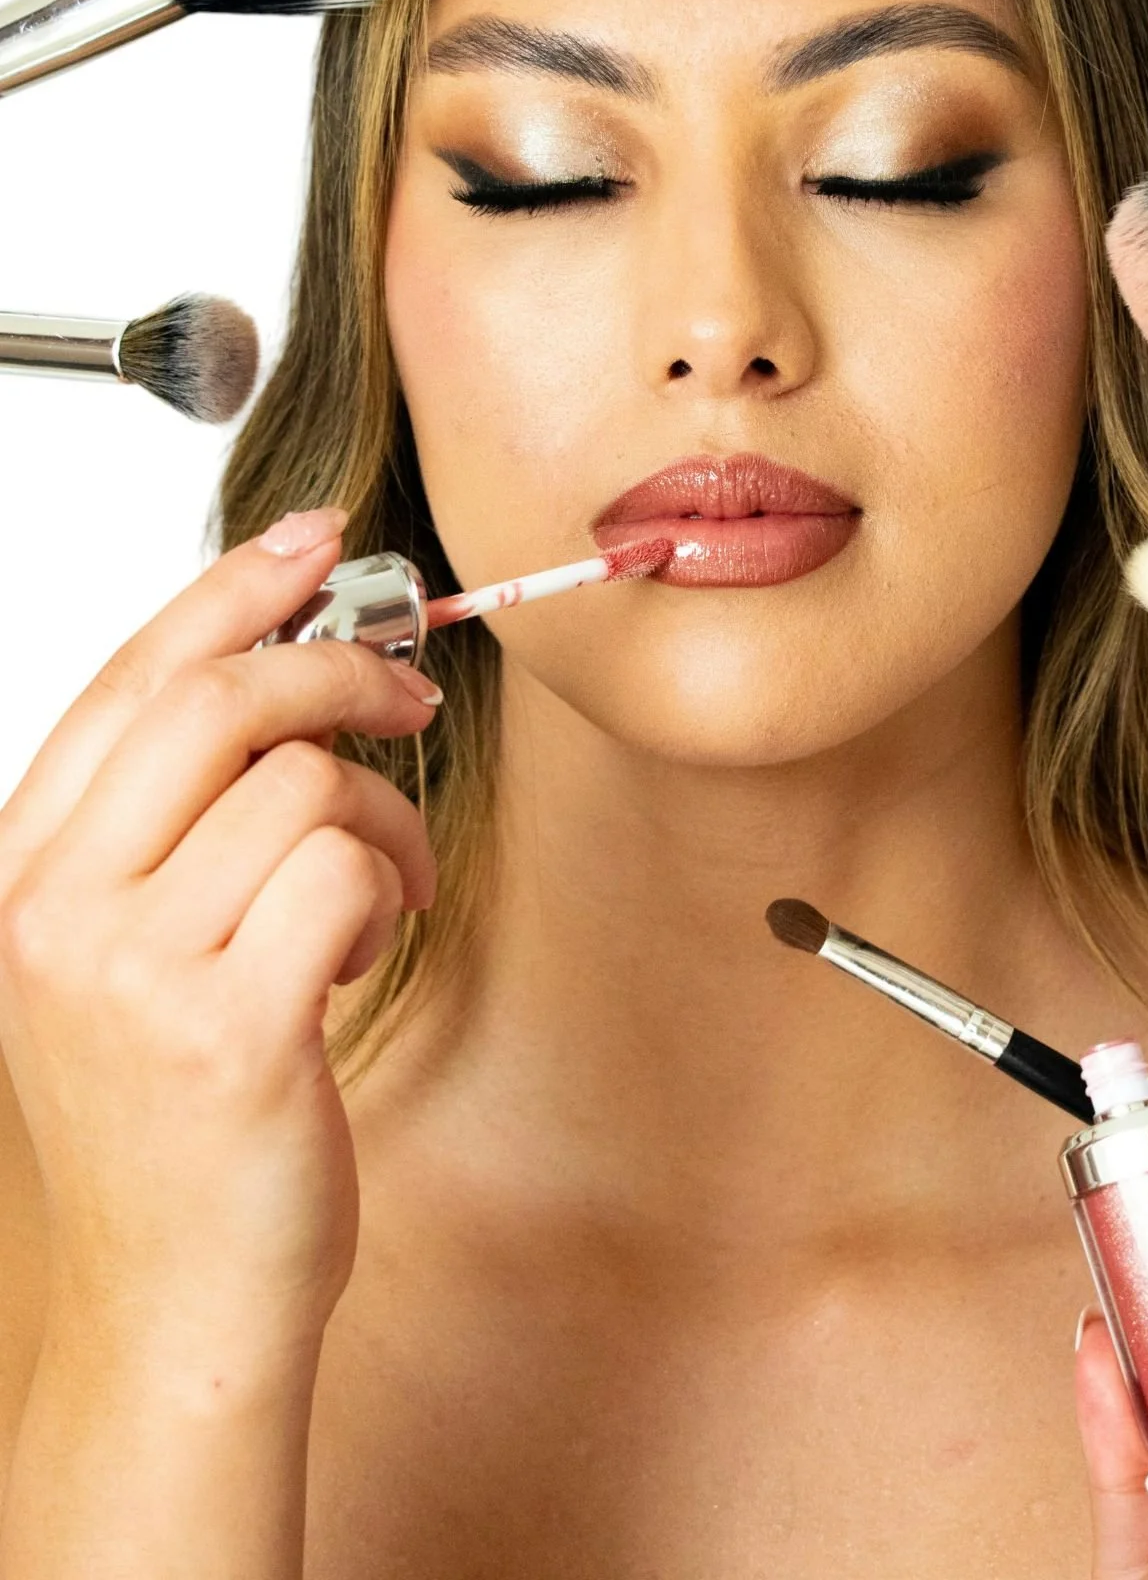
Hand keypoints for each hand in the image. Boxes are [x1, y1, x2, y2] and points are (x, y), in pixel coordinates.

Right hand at [0, 508, 439, 1379]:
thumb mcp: (131, 960)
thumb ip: (175, 830)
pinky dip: (388, 889)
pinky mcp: (227, 1028)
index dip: (231, 588)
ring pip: (303, 784)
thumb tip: (286, 678)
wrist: (175, 1310)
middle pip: (216, 700)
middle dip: (338, 672)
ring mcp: (129, 970)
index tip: (313, 535)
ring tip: (381, 893)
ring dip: (381, 819)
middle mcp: (53, 912)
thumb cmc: (174, 1133)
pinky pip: (347, 867)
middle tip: (409, 700)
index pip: (129, 680)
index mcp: (24, 878)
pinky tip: (367, 949)